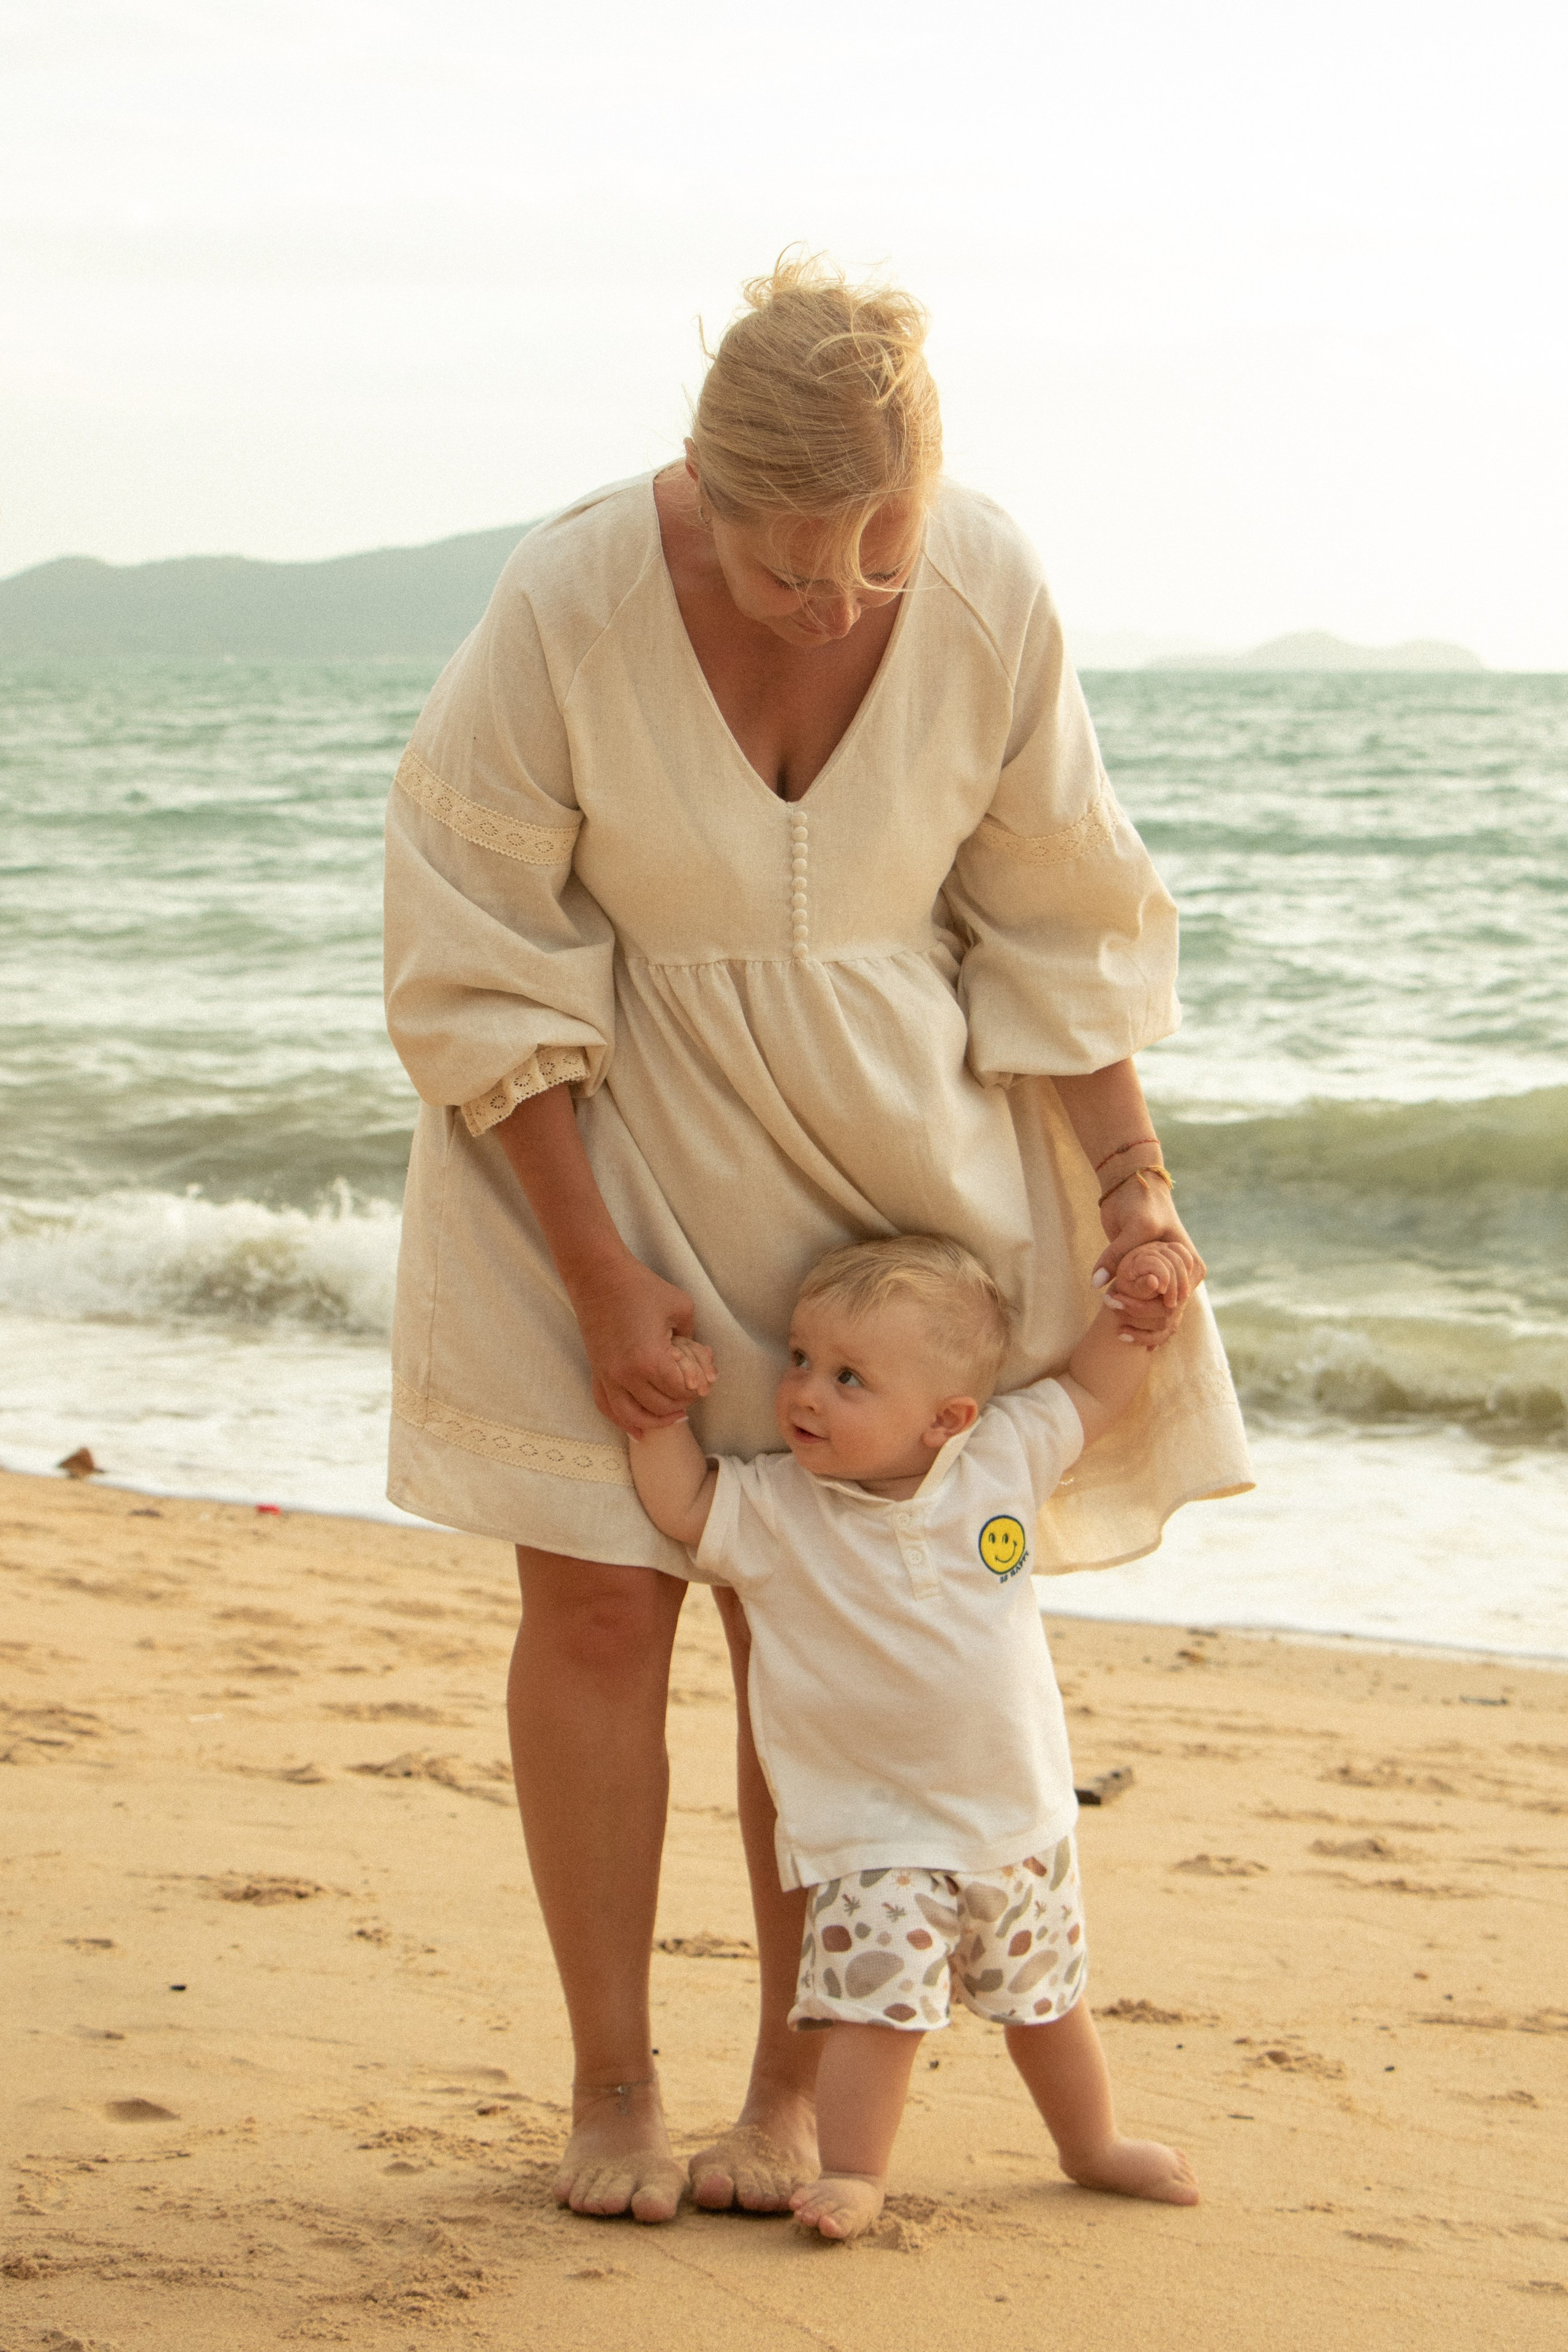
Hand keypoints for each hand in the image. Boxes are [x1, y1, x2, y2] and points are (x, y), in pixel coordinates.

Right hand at [566, 1252, 711, 1434]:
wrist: (599, 1276)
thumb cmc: (642, 1287)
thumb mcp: (682, 1307)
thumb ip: (692, 1338)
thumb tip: (697, 1361)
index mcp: (650, 1360)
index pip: (680, 1392)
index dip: (696, 1390)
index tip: (704, 1382)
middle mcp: (626, 1375)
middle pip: (659, 1408)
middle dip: (680, 1405)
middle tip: (692, 1395)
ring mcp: (608, 1375)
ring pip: (632, 1417)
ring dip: (654, 1422)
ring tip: (672, 1419)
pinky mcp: (597, 1371)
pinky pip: (606, 1406)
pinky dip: (622, 1422)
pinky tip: (637, 1431)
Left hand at [1090, 1173, 1205, 1349]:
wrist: (1131, 1189)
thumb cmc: (1141, 1204)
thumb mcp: (1136, 1227)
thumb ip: (1117, 1256)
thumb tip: (1097, 1284)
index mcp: (1190, 1266)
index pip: (1174, 1301)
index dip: (1147, 1307)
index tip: (1116, 1301)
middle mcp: (1183, 1277)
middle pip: (1167, 1313)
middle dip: (1140, 1316)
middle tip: (1109, 1305)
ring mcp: (1167, 1281)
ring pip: (1160, 1318)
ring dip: (1140, 1324)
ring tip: (1119, 1328)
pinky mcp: (1150, 1283)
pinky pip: (1149, 1310)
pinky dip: (1140, 1323)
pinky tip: (1125, 1335)